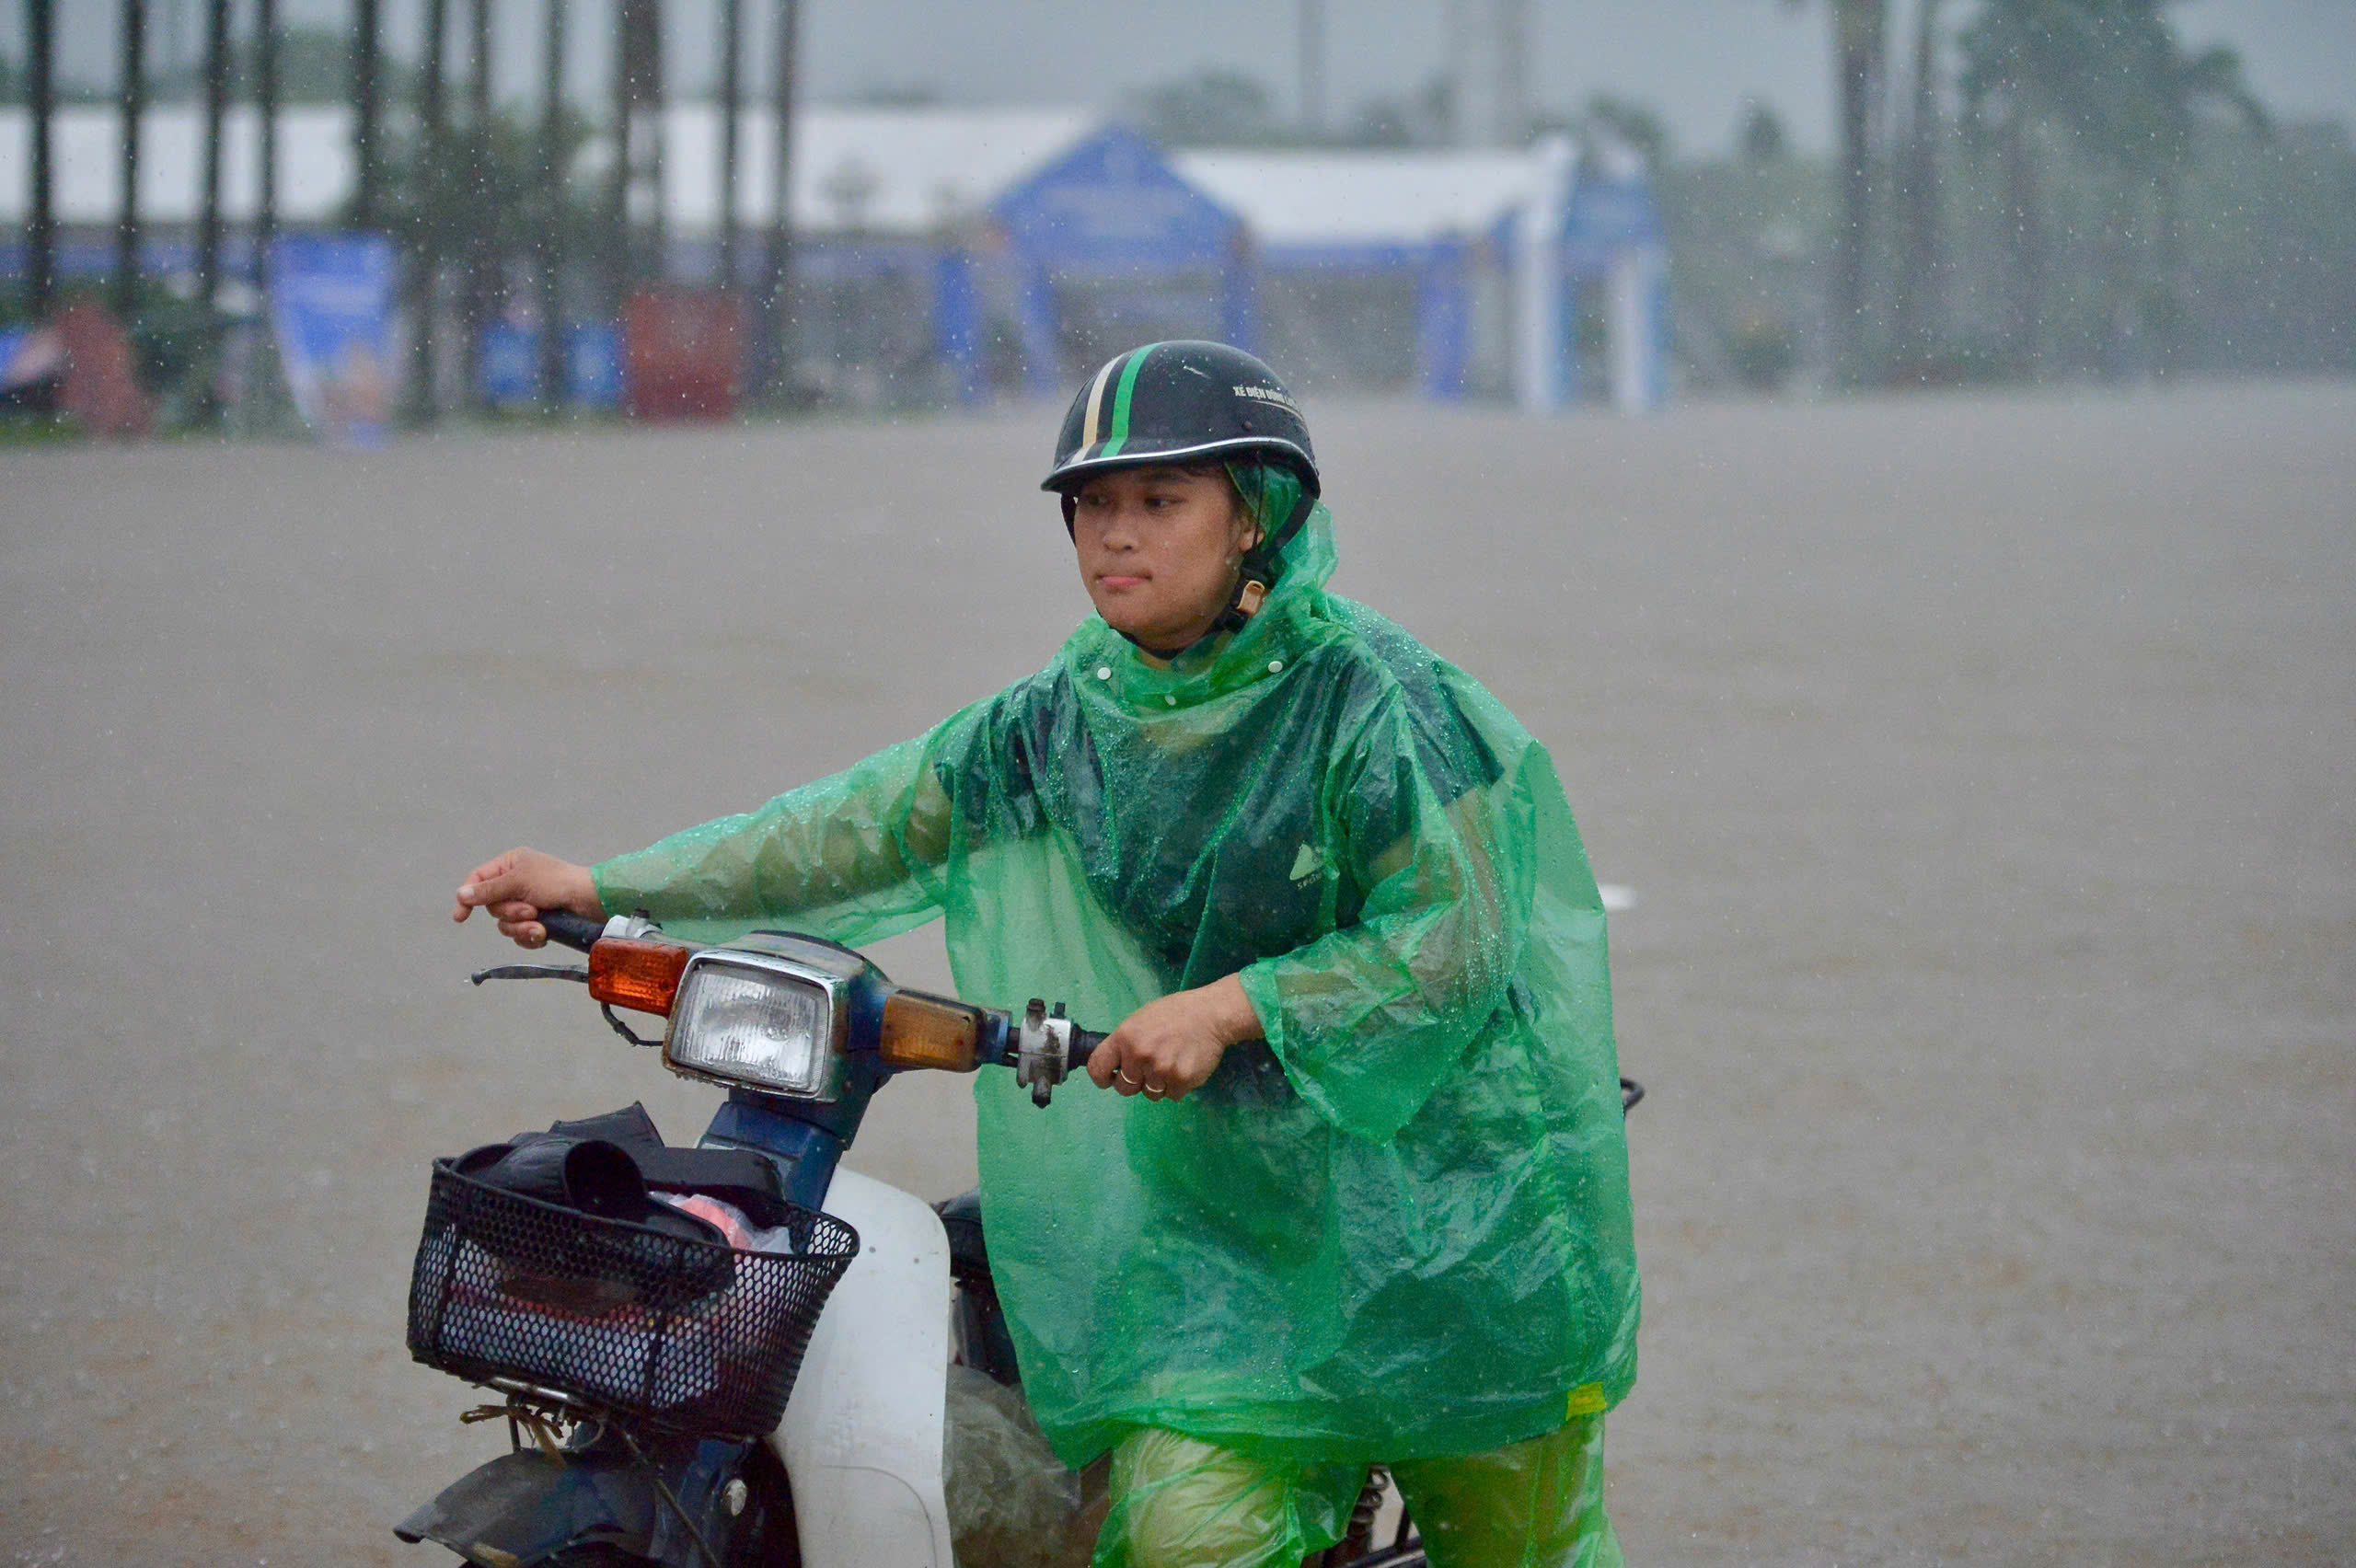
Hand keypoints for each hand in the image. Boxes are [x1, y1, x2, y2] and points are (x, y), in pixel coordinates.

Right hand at [452, 847, 603, 949]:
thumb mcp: (519, 881)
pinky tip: (544, 934)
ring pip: (506, 924)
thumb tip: (461, 894)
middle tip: (530, 910)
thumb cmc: (557, 883)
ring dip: (521, 927)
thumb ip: (489, 890)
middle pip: (493, 907)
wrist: (591, 901)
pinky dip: (530, 936)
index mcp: (511, 865)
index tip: (461, 917)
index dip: (468, 897)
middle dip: (511, 913)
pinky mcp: (538, 921)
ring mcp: (528, 903)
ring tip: (540, 924)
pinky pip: (521, 935)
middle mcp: (516, 883)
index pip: (478, 880)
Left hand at [1086, 975, 1262, 1103]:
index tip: (1110, 1078)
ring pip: (1149, 1094)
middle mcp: (1139, 1055)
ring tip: (1170, 1064)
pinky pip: (1171, 1096)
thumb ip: (1126, 1044)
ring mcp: (1160, 1070)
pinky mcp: (1181, 1081)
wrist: (1211, 1014)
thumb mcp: (1141, 1020)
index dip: (1102, 1077)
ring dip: (1158, 1085)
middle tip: (1148, 1069)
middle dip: (1135, 1083)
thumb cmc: (1174, 1014)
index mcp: (1125, 1037)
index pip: (1097, 1068)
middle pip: (1124, 1089)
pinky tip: (1183, 1067)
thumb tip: (1116, 1066)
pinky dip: (1177, 1087)